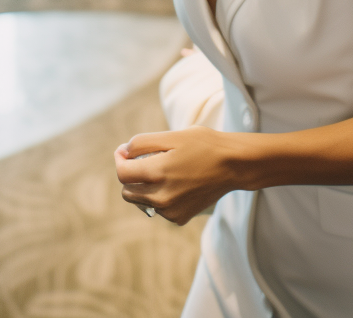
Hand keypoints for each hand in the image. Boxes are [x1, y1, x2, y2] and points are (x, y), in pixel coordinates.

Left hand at [114, 126, 239, 224]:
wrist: (233, 166)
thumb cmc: (203, 145)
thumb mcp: (171, 135)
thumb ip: (141, 143)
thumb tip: (122, 153)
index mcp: (157, 173)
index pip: (122, 173)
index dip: (119, 159)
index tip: (124, 152)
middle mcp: (161, 197)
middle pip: (127, 191)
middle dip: (130, 175)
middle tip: (144, 160)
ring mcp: (170, 211)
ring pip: (141, 201)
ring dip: (144, 187)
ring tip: (163, 170)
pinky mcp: (179, 218)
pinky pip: (158, 208)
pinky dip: (159, 197)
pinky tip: (176, 183)